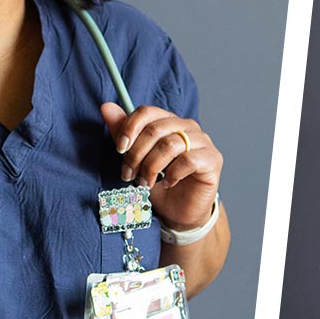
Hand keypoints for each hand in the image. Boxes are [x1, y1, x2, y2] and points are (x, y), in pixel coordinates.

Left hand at [101, 103, 223, 229]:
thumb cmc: (158, 183)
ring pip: (170, 145)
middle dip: (136, 154)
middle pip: (156, 130)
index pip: (147, 112)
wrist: (178, 211)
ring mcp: (203, 142)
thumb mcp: (135, 159)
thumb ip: (122, 133)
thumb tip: (107, 107)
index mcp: (168, 121)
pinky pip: (188, 160)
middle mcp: (187, 127)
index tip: (119, 149)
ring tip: (145, 183)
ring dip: (151, 167)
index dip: (129, 128)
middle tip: (128, 174)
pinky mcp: (213, 159)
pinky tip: (167, 183)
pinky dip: (172, 174)